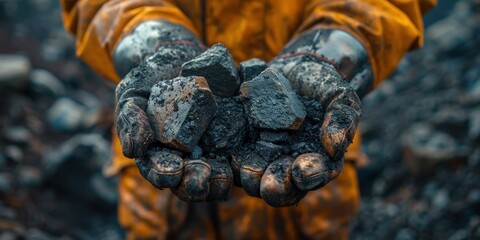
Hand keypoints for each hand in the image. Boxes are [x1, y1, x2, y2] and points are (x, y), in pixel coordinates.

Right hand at [115, 20, 228, 200]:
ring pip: (216, 174)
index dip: (164, 174)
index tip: (172, 172)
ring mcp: (211, 148)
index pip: (159, 171)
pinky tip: (246, 162)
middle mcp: (186, 158)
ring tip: (222, 176)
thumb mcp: (132, 96)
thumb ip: (131, 121)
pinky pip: (240, 153)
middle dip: (195, 183)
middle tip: (202, 178)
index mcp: (159, 155)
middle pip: (189, 180)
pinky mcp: (233, 136)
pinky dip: (243, 160)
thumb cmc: (148, 80)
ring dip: (219, 180)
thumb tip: (134, 151)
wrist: (179, 58)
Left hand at [239, 28, 370, 206]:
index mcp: (316, 160)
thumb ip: (342, 120)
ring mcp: (264, 158)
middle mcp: (289, 165)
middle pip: (283, 186)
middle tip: (270, 186)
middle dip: (276, 187)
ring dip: (250, 178)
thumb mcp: (340, 98)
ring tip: (246, 171)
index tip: (302, 171)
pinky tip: (225, 157)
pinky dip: (228, 161)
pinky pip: (232, 158)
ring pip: (256, 178)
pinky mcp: (241, 146)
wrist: (294, 71)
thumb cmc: (323, 87)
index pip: (316, 174)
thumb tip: (334, 148)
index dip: (311, 175)